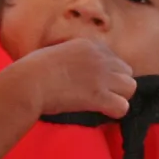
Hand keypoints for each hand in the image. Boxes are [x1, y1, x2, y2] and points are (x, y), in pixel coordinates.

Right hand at [14, 38, 136, 118]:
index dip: (107, 72)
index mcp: (89, 44)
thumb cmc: (31, 70)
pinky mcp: (99, 96)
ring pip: (130, 88)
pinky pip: (123, 107)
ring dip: (119, 97)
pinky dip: (115, 112)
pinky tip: (103, 113)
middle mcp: (100, 57)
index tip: (93, 82)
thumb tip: (69, 67)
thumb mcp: (54, 52)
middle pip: (126, 72)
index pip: (114, 58)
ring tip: (104, 104)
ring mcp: (102, 76)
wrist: (28, 82)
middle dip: (117, 84)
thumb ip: (69, 56)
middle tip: (101, 94)